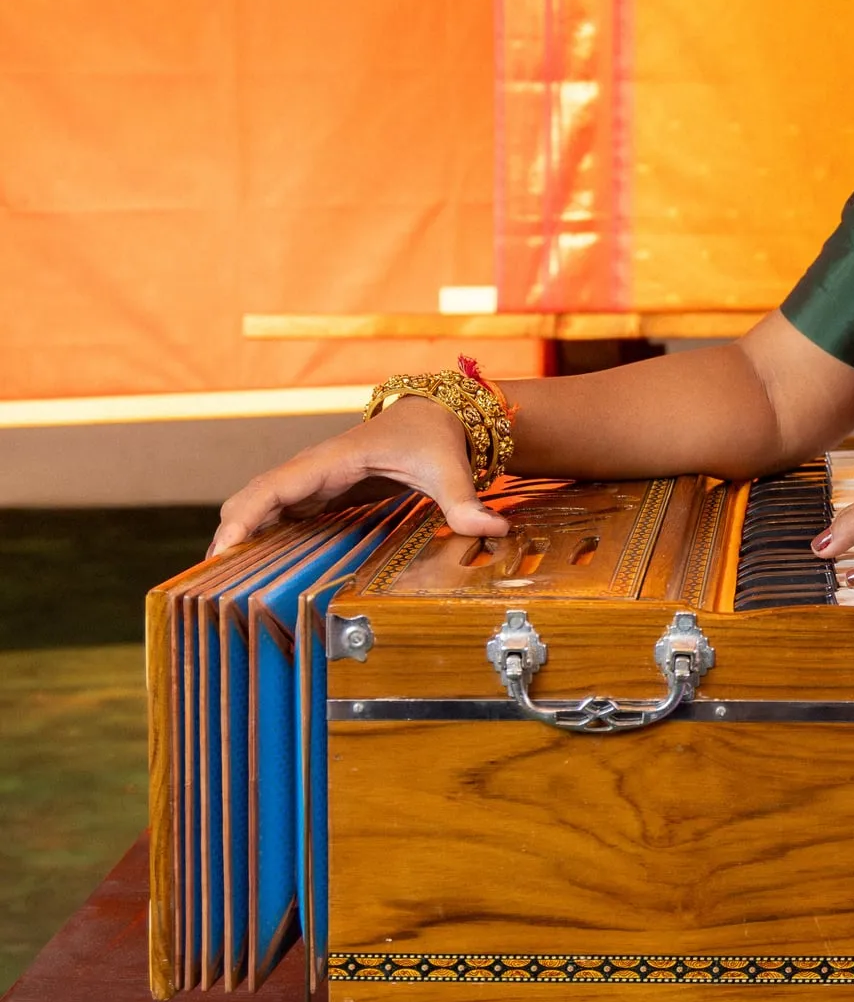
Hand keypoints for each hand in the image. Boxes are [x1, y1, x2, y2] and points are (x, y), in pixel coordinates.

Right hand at [208, 396, 510, 556]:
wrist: (440, 414)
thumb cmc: (439, 437)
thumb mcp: (451, 469)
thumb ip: (465, 502)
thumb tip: (493, 531)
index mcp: (334, 459)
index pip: (276, 486)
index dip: (246, 516)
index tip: (223, 548)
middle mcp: (315, 469)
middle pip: (254, 499)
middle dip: (231, 535)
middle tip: (211, 582)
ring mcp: (315, 482)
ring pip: (261, 508)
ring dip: (240, 539)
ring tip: (220, 586)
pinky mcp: (323, 494)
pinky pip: (280, 515)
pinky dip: (261, 538)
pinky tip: (253, 572)